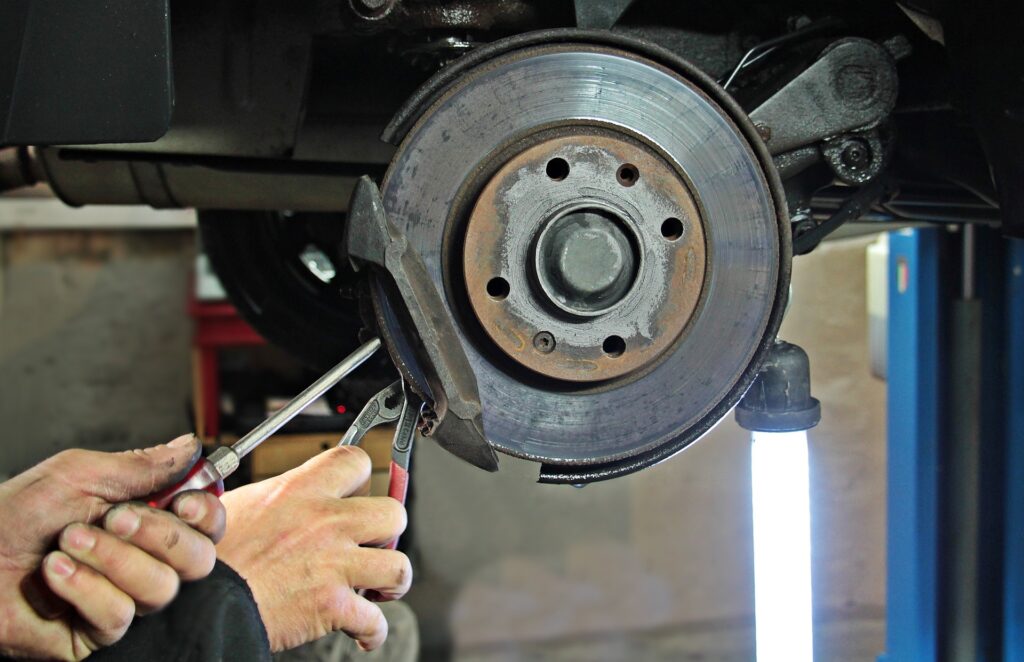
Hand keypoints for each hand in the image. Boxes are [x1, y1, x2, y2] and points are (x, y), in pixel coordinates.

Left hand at [0, 435, 225, 659]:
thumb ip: (141, 465)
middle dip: (158, 535)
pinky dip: (85, 588)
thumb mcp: (79, 475)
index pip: (207, 524)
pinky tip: (55, 574)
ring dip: (112, 559)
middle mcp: (143, 560)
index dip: (207, 514)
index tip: (184, 502)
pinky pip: (120, 615)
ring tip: (67, 542)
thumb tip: (192, 446)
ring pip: (160, 588)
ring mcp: (123, 598)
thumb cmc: (12, 514)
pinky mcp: (98, 633)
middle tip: (114, 517)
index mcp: (147, 519)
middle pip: (198, 559)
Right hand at [216, 446, 410, 651]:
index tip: (358, 492)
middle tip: (374, 543)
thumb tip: (289, 495)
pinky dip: (373, 631)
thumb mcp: (240, 504)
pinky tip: (363, 631)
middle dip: (389, 532)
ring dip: (392, 580)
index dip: (362, 477)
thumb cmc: (213, 556)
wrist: (202, 601)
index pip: (355, 461)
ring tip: (378, 586)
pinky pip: (376, 620)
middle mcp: (325, 522)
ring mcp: (334, 564)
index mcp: (302, 490)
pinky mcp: (332, 605)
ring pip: (398, 566)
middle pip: (394, 513)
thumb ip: (278, 496)